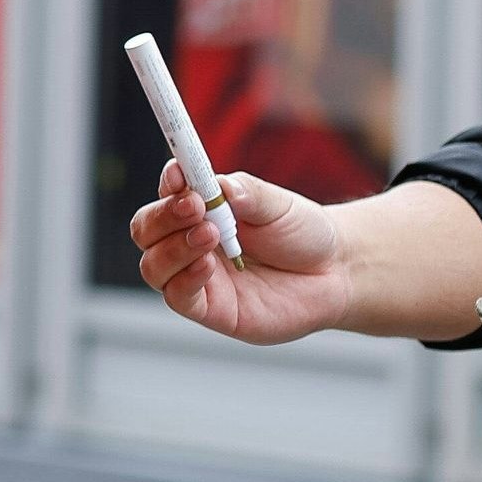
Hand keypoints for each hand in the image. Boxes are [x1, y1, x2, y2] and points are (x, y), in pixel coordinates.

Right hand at [132, 162, 351, 344]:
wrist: (335, 273)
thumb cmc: (302, 235)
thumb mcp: (278, 205)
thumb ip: (247, 193)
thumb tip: (220, 187)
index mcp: (199, 211)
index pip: (166, 194)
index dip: (167, 183)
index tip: (179, 172)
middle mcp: (189, 242)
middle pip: (146, 230)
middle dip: (164, 216)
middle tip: (194, 207)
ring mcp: (196, 276)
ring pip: (153, 264)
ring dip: (175, 247)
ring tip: (211, 235)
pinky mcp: (209, 309)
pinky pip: (177, 297)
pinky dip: (185, 279)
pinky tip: (207, 266)